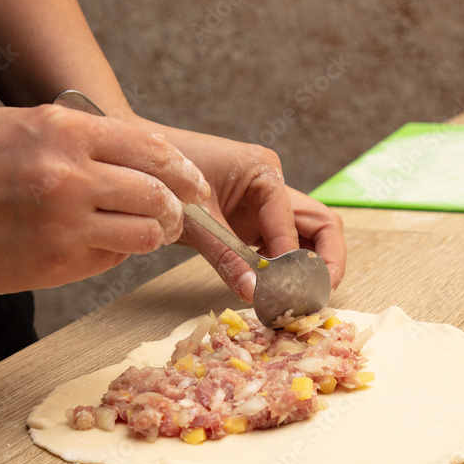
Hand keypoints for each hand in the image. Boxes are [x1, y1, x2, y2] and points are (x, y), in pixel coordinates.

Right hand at [0, 104, 210, 292]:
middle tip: (177, 216)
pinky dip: (114, 254)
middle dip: (179, 209)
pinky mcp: (54, 265)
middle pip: (161, 196)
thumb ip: (86, 140)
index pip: (155, 150)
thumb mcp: (27, 124)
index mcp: (65, 131)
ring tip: (141, 232)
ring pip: (145, 235)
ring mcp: (63, 224)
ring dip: (152, 235)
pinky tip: (94, 244)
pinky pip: (110, 260)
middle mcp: (70, 176)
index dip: (184, 172)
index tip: (194, 185)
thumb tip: (142, 161)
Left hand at [138, 123, 346, 301]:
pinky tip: (280, 291)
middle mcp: (274, 184)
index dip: (293, 263)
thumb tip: (254, 293)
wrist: (137, 163)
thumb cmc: (162, 177)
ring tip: (303, 300)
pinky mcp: (255, 218)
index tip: (286, 295)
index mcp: (264, 172)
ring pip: (310, 236)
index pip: (293, 223)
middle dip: (326, 264)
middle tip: (317, 299)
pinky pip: (284, 245)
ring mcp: (267, 202)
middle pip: (322, 226)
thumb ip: (225, 256)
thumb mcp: (195, 220)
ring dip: (311, 268)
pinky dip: (287, 268)